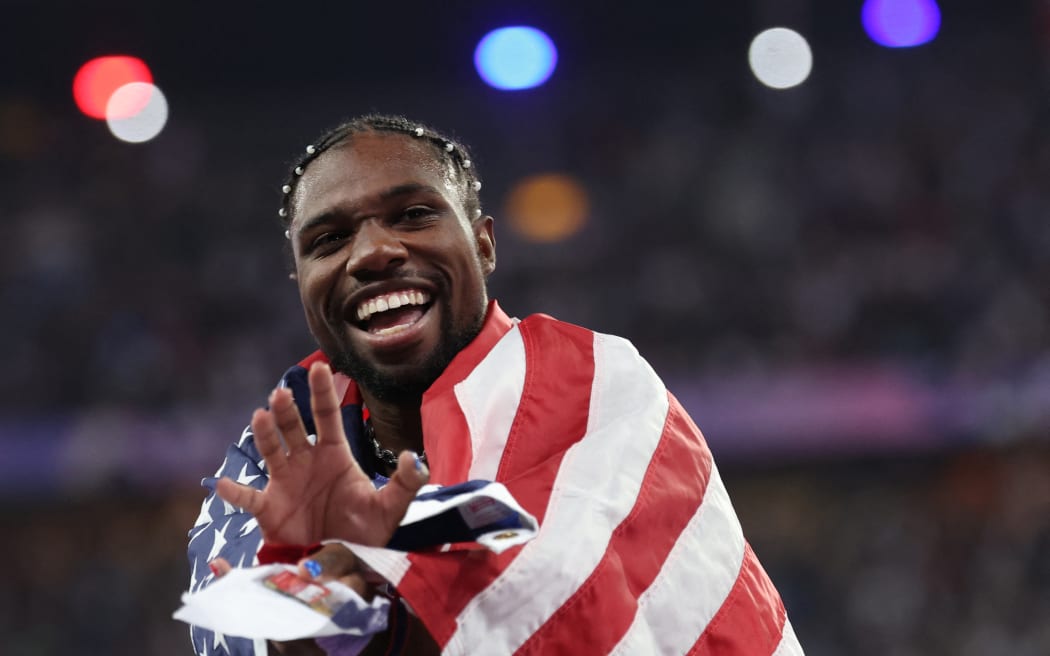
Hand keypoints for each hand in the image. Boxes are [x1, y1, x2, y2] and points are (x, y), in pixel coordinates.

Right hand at [215, 362, 428, 546]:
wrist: (345, 562)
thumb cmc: (368, 531)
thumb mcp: (392, 507)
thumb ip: (406, 482)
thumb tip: (411, 456)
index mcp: (334, 455)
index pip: (327, 417)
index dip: (323, 393)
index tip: (321, 367)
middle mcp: (306, 462)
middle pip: (294, 428)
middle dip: (288, 411)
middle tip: (282, 394)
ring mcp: (285, 483)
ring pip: (271, 452)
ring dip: (265, 435)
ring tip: (261, 416)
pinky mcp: (269, 509)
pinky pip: (248, 498)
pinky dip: (235, 493)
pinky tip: (223, 485)